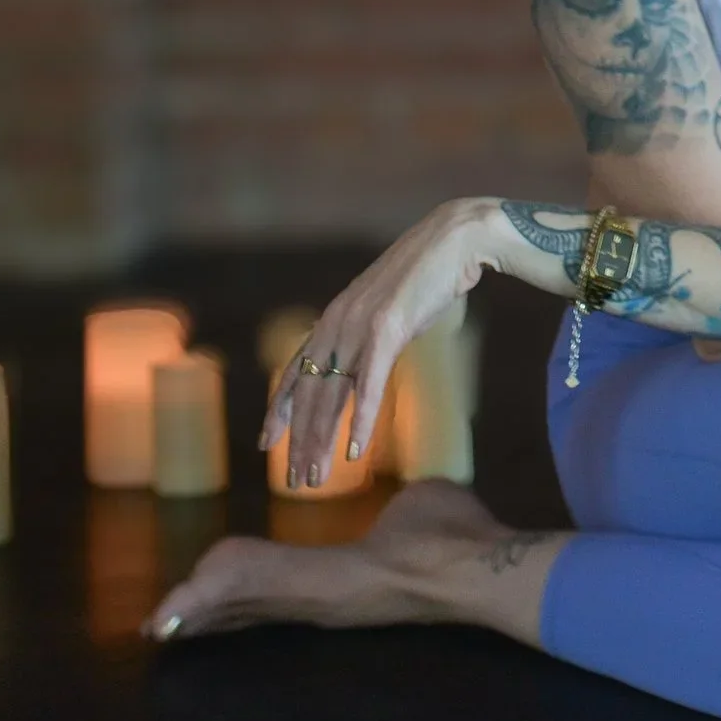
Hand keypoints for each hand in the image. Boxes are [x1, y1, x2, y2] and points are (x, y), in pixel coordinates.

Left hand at [264, 197, 498, 488]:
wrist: (453, 239)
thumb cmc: (426, 275)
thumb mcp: (386, 310)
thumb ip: (369, 336)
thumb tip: (366, 364)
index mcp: (333, 319)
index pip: (293, 372)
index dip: (278, 410)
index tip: (266, 444)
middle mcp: (336, 323)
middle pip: (308, 394)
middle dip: (300, 441)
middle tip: (295, 482)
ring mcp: (359, 326)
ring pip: (331, 397)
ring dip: (321, 442)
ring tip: (315, 480)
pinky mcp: (387, 329)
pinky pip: (369, 385)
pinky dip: (361, 421)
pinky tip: (352, 452)